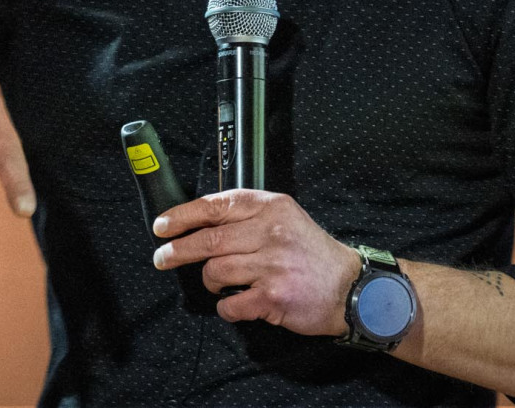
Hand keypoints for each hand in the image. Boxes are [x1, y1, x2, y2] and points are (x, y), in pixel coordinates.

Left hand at [151, 189, 357, 335]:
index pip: (216, 206)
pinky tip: (236, 304)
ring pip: (215, 272)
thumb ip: (249, 216)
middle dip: (178, 250)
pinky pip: (230, 304)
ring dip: (209, 282)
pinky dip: (226, 307)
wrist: (351, 288)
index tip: (163, 226)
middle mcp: (271, 232)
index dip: (183, 216)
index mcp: (272, 208)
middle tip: (162, 257)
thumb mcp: (287, 219)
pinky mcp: (273, 297)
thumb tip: (201, 223)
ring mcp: (272, 266)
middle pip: (208, 240)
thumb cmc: (313, 254)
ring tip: (218, 284)